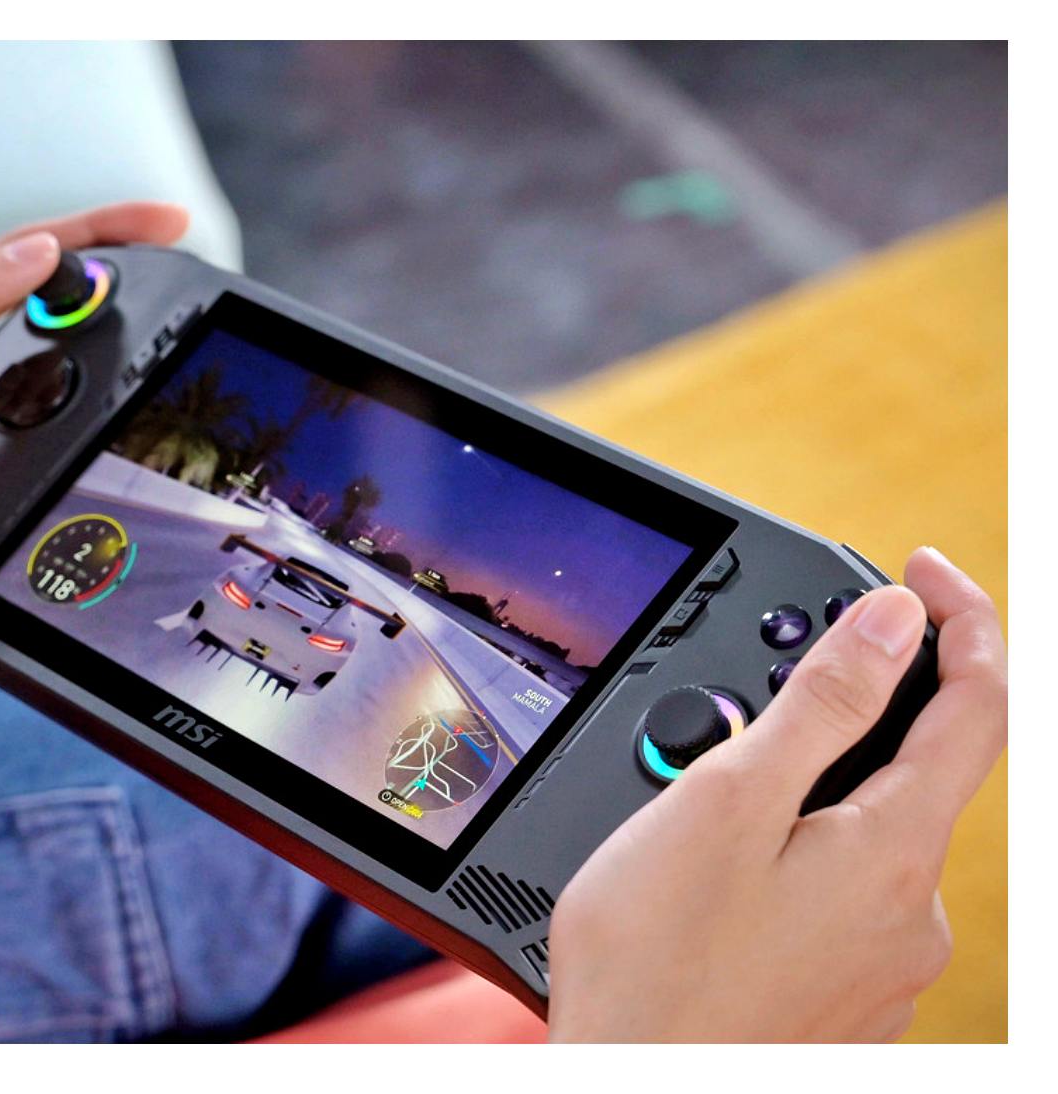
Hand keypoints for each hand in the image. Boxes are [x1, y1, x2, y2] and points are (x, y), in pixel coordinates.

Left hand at [0, 202, 190, 808]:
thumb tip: (42, 251)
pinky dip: (82, 443)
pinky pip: (41, 458)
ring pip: (54, 387)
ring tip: (169, 357)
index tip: (169, 223)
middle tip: (187, 285)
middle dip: (121, 290)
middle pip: (52, 314)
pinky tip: (112, 450)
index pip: (29, 260)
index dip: (101, 233)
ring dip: (110, 367)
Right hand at [546, 547, 1005, 1041]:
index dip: (963, 621)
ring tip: (696, 812)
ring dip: (804, 798)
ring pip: (868, 840)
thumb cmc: (656, 963)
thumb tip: (894, 621)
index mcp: (894, 850)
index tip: (923, 569)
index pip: (978, 706)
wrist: (630, 1093)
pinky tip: (716, 884)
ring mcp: (881, 966)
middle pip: (915, 773)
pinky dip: (792, 861)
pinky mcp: (843, 1001)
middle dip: (841, 719)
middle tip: (743, 709)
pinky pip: (839, 900)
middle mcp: (911, 914)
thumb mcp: (726, 804)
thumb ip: (820, 706)